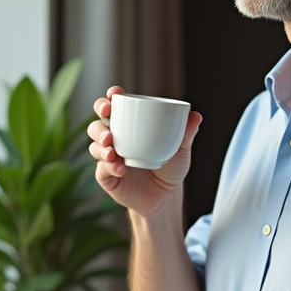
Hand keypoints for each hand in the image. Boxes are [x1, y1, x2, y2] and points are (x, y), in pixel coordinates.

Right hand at [86, 86, 202, 216]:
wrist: (166, 197)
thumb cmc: (170, 168)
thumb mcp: (181, 150)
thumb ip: (186, 133)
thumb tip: (196, 115)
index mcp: (129, 127)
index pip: (114, 107)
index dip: (109, 98)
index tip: (114, 94)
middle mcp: (115, 140)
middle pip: (97, 124)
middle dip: (99, 119)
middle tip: (107, 119)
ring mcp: (108, 158)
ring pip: (94, 145)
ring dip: (100, 144)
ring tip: (112, 149)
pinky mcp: (107, 177)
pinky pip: (101, 169)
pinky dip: (108, 166)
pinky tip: (120, 168)